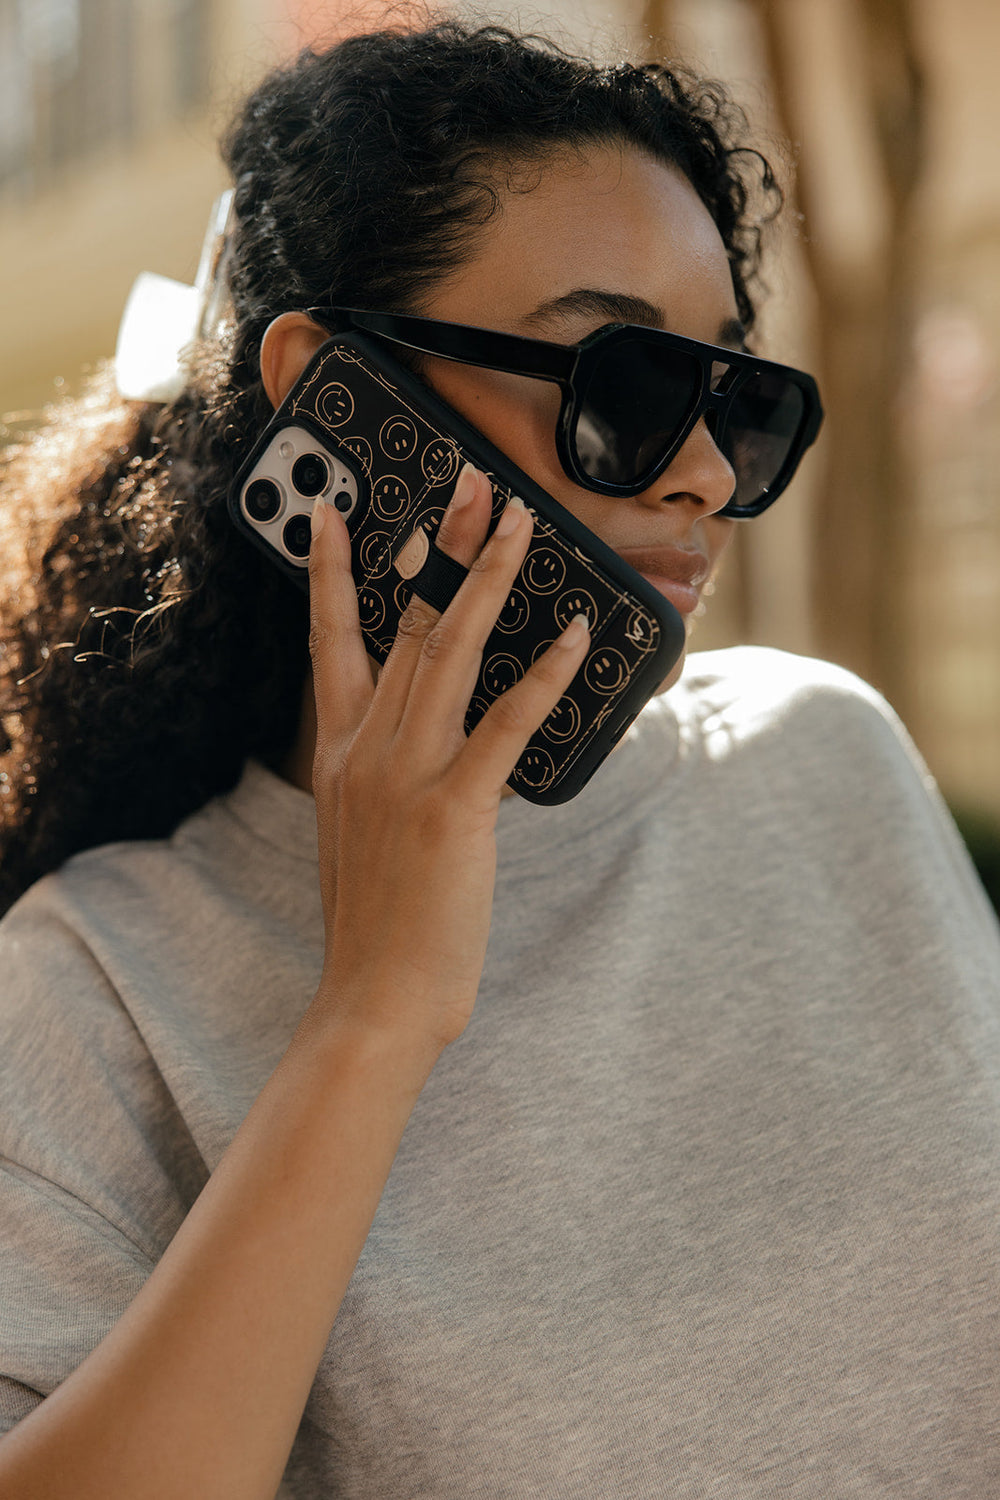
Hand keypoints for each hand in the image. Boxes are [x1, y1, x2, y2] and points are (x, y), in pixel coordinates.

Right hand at [306, 464, 589, 1053]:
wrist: (373, 999)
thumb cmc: (377, 924)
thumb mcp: (361, 833)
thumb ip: (383, 776)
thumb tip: (422, 742)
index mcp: (340, 753)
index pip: (331, 640)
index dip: (333, 571)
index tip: (336, 512)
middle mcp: (367, 749)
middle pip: (409, 624)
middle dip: (441, 546)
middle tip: (471, 484)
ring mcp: (406, 774)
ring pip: (452, 651)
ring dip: (490, 579)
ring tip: (520, 524)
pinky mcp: (454, 809)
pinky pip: (505, 724)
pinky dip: (545, 676)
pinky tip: (576, 636)